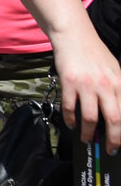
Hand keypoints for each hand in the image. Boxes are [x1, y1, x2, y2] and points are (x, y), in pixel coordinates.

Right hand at [53, 30, 120, 152]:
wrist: (74, 36)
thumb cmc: (94, 53)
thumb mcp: (114, 69)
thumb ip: (117, 89)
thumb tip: (117, 112)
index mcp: (120, 83)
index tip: (120, 142)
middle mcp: (106, 85)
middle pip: (114, 119)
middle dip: (112, 139)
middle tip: (109, 149)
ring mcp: (87, 85)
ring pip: (90, 118)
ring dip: (88, 133)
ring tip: (87, 139)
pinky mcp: (69, 83)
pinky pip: (70, 107)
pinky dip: (70, 119)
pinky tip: (71, 123)